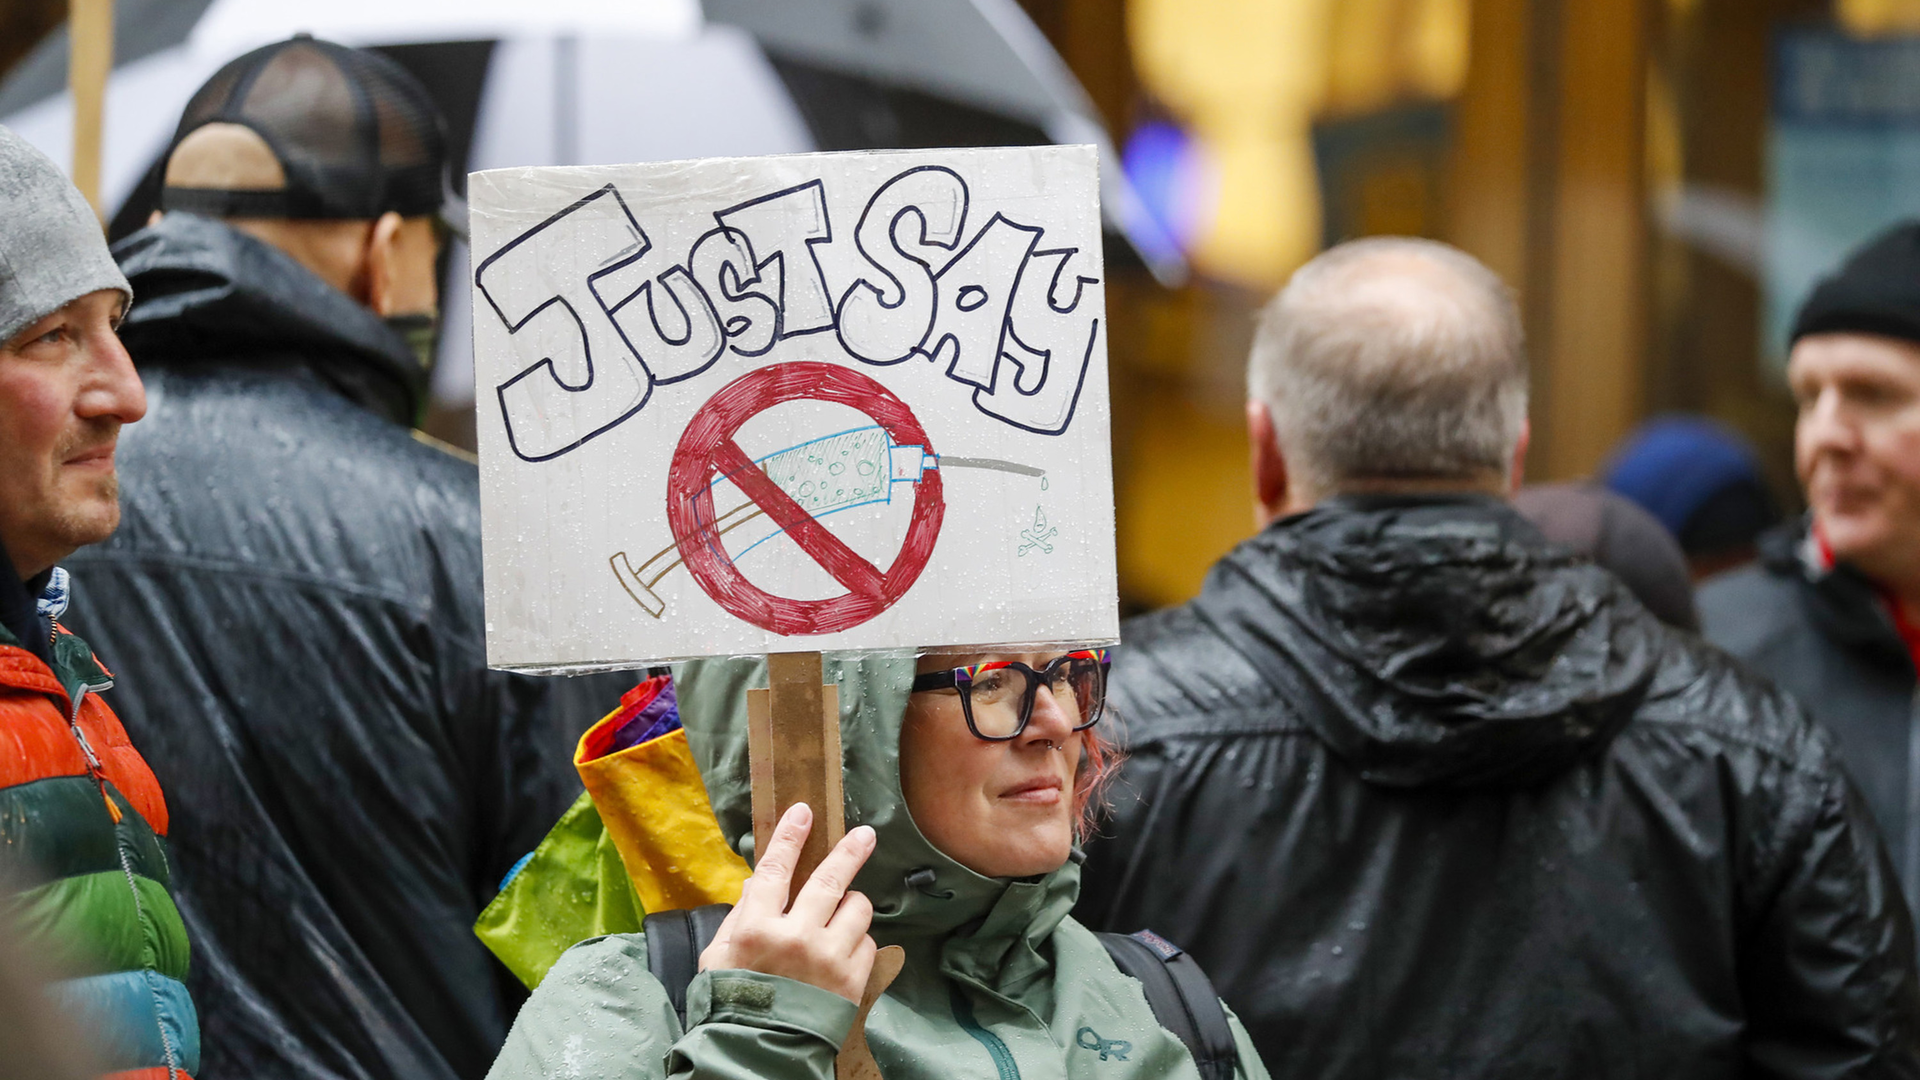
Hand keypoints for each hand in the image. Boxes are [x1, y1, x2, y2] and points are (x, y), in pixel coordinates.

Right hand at [699, 803, 878, 1002]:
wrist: (759, 1052)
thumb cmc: (734, 1001)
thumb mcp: (720, 956)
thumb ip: (740, 917)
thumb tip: (758, 884)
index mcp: (755, 927)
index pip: (775, 868)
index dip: (791, 836)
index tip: (804, 811)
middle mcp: (794, 936)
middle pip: (830, 880)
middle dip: (850, 851)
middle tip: (865, 835)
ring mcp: (827, 957)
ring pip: (857, 908)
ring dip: (851, 906)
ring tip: (840, 917)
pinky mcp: (852, 979)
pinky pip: (867, 942)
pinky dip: (857, 942)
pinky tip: (841, 953)